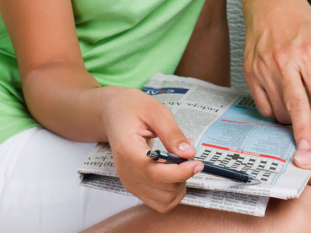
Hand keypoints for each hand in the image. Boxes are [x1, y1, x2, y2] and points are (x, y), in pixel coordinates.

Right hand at [100, 87, 203, 212]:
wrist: (114, 113)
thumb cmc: (133, 108)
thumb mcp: (156, 111)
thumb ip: (172, 133)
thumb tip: (189, 153)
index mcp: (128, 150)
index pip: (154, 173)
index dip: (180, 172)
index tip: (197, 162)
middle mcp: (126, 172)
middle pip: (162, 189)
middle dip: (183, 174)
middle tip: (187, 152)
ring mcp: (129, 182)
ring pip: (164, 201)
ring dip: (180, 185)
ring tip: (180, 161)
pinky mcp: (135, 186)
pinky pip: (159, 201)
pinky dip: (173, 191)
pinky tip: (174, 171)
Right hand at [242, 0, 310, 150]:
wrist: (270, 2)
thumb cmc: (302, 24)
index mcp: (309, 55)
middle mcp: (284, 63)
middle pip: (297, 109)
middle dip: (306, 136)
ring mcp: (264, 69)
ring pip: (279, 111)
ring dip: (292, 122)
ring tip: (302, 116)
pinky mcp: (249, 73)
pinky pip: (263, 106)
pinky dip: (275, 113)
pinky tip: (283, 107)